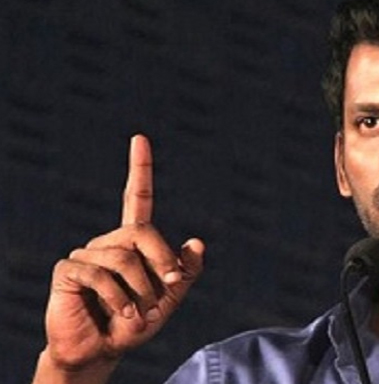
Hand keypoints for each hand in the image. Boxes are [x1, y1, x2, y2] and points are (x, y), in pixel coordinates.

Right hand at [33, 135, 204, 383]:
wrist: (103, 351)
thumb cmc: (135, 322)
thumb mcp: (169, 298)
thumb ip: (185, 272)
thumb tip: (196, 242)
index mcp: (133, 241)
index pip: (136, 198)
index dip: (140, 169)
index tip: (140, 139)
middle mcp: (109, 241)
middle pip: (143, 232)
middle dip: (162, 262)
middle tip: (168, 287)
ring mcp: (87, 253)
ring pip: (124, 258)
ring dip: (142, 290)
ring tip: (139, 312)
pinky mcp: (69, 270)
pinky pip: (100, 274)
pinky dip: (119, 298)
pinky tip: (124, 314)